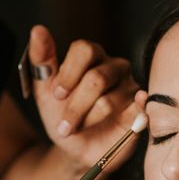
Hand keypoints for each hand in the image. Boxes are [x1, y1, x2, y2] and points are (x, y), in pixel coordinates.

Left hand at [28, 25, 141, 171]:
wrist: (77, 149)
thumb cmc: (63, 116)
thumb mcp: (44, 91)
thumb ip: (42, 60)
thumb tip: (38, 30)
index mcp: (92, 57)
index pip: (84, 50)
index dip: (69, 74)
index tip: (57, 95)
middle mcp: (115, 68)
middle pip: (96, 78)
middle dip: (75, 106)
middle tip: (64, 125)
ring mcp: (130, 88)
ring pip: (107, 101)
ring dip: (87, 120)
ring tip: (78, 130)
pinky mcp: (141, 111)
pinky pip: (138, 108)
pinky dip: (133, 110)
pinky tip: (126, 116)